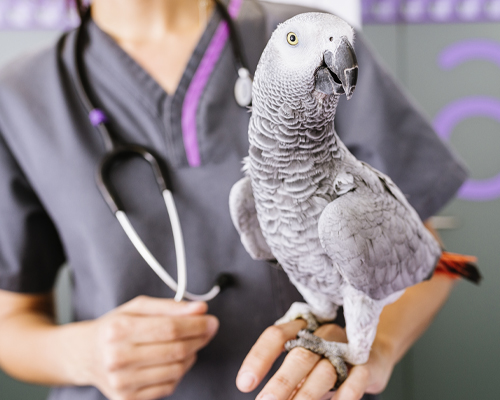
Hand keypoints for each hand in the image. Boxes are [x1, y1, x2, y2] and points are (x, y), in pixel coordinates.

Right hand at [82, 296, 218, 399]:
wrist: (87, 354)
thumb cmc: (116, 327)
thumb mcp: (138, 307)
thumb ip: (170, 306)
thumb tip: (200, 308)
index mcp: (119, 330)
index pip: (169, 328)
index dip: (196, 324)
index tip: (211, 320)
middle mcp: (117, 358)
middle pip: (175, 350)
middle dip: (199, 338)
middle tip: (208, 330)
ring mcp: (122, 383)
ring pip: (176, 370)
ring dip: (192, 355)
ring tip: (190, 344)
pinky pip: (169, 386)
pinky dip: (179, 372)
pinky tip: (175, 360)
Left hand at [236, 320, 393, 399]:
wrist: (374, 351)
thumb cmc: (328, 358)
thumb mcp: (305, 364)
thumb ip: (288, 379)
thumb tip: (267, 399)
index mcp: (302, 328)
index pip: (276, 336)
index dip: (259, 358)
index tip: (244, 383)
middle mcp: (322, 334)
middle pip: (299, 355)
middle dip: (281, 383)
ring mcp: (346, 347)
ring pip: (324, 370)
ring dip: (307, 395)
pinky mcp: (367, 363)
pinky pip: (356, 379)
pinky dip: (343, 396)